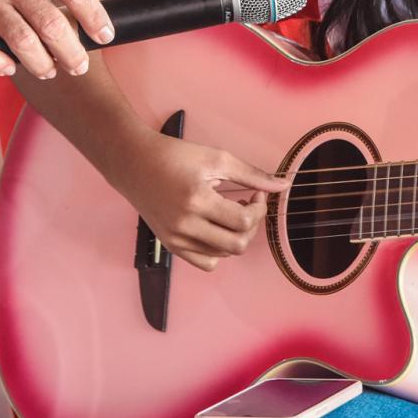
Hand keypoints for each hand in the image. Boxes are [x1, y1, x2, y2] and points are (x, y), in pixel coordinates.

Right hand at [0, 0, 113, 77]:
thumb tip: (82, 18)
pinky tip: (12, 66)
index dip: (95, 17)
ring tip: (51, 70)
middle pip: (51, 24)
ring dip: (42, 64)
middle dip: (71, 52)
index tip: (105, 36)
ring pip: (21, 43)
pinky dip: (0, 64)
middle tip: (79, 66)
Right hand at [119, 133, 287, 271]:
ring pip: (223, 256)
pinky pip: (205, 262)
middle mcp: (184, 225)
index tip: (257, 194)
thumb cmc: (175, 155)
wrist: (134, 162)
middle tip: (247, 205)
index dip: (259, 209)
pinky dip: (219, 250)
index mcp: (197, 200)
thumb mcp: (217, 158)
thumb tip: (284, 186)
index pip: (243, 221)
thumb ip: (252, 175)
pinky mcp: (170, 245)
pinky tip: (217, 228)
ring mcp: (175, 239)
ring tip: (231, 213)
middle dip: (252, 226)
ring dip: (236, 237)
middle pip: (237, 245)